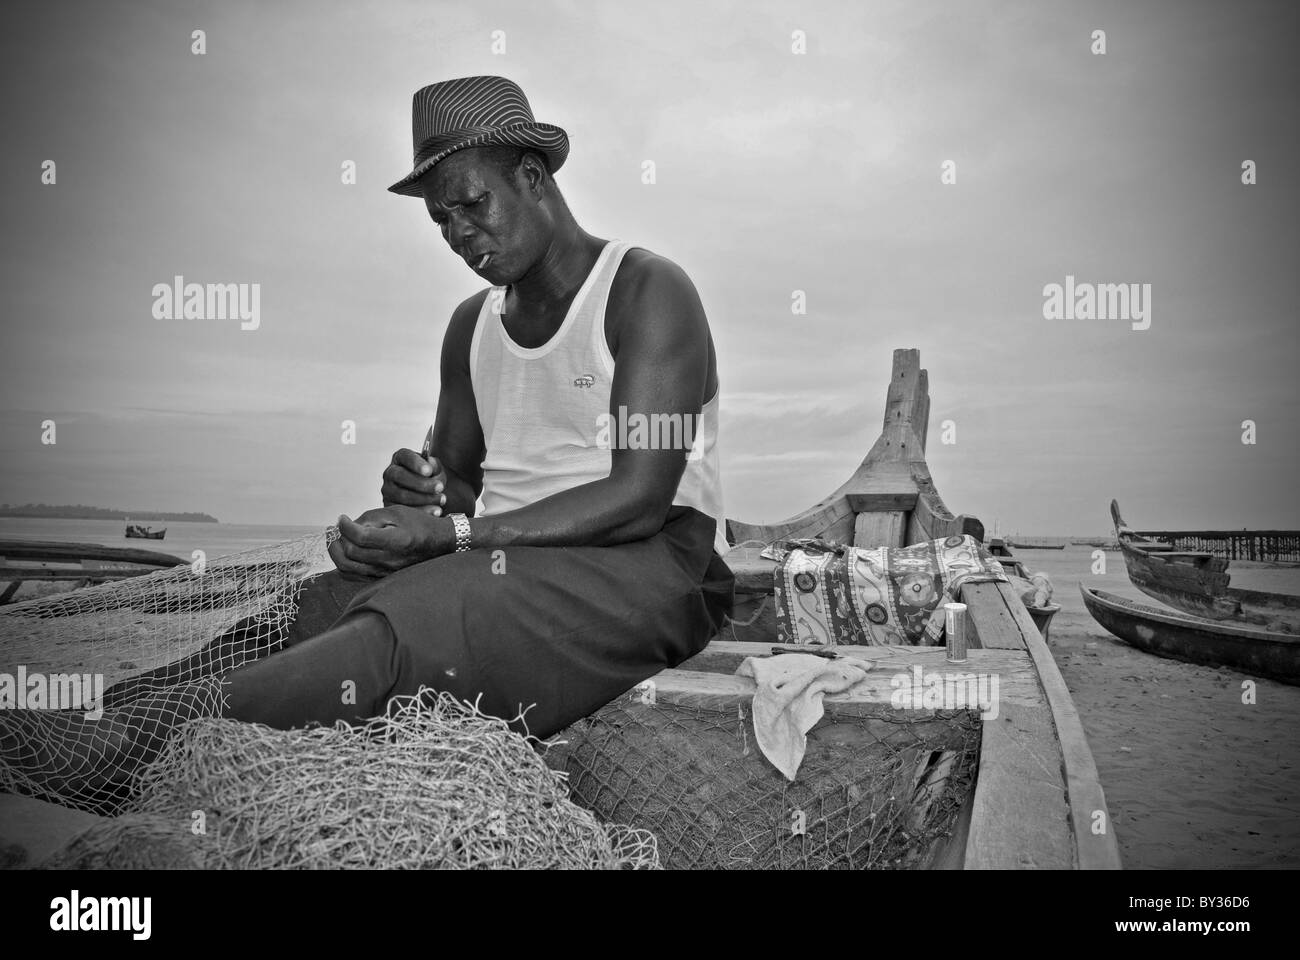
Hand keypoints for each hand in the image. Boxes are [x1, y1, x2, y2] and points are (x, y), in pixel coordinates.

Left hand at [328, 506, 447, 579]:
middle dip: (336, 538)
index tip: (341, 518)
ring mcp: (385, 572)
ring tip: (335, 539)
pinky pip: (353, 575)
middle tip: (334, 528)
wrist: (438, 544)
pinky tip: (344, 550)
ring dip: (336, 552)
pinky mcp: (381, 578)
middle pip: (350, 553)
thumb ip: (371, 517)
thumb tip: (347, 525)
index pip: (360, 537)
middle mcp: (390, 560)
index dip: (345, 526)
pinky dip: (343, 563)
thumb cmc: (417, 524)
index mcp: (396, 541)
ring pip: (347, 568)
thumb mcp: (396, 512)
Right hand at [381, 448, 448, 515]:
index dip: (416, 463)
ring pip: (402, 495)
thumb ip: (434, 466)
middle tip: (440, 487)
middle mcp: (390, 473)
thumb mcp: (435, 469)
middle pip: (400, 476)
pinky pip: (403, 511)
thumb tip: (431, 466)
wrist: (427, 495)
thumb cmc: (431, 478)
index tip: (429, 471)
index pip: (404, 456)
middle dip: (422, 483)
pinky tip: (436, 511)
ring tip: (442, 499)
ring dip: (424, 498)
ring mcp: (387, 490)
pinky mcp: (389, 506)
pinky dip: (422, 511)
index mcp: (400, 458)